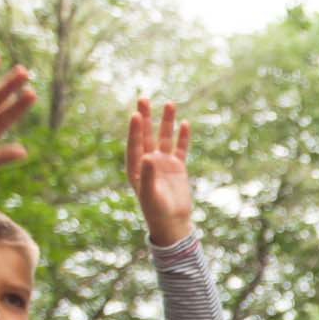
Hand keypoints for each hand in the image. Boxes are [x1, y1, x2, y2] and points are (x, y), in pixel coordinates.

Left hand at [125, 97, 193, 246]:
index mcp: (135, 167)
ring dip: (166, 121)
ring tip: (169, 103)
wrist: (172, 222)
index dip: (135, 129)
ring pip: (164, 137)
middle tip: (143, 98)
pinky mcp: (177, 167)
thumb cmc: (156, 211)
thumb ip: (148, 174)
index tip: (136, 114)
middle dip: (146, 117)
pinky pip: (179, 148)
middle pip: (146, 134)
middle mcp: (147, 161)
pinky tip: (184, 123)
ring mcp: (163, 163)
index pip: (134, 144)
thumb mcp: (150, 194)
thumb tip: (148, 156)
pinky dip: (182, 137)